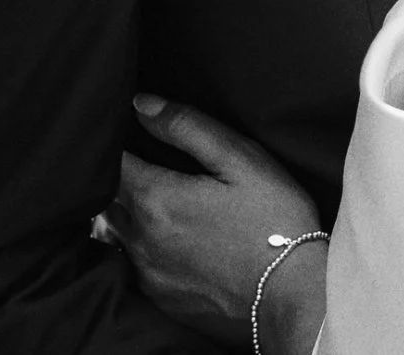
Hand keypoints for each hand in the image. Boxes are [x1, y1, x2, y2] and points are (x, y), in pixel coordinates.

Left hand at [107, 96, 325, 348]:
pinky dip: (147, 247)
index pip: (113, 163)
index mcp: (156, 199)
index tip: (134, 134)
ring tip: (168, 201)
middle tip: (156, 165)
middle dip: (125, 177)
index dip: (120, 144)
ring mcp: (148, 273)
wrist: (291, 296)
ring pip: (120, 232)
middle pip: (111, 198)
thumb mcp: (241, 160)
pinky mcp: (161, 298)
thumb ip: (187, 127)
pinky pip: (136, 264)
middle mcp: (140, 239)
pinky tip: (179, 240)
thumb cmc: (274, 221)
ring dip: (133, 212)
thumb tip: (141, 104)